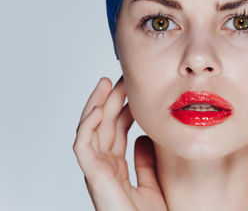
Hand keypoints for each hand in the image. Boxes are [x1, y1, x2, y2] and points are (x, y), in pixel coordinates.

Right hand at [73, 76, 166, 210]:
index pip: (114, 130)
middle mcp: (104, 165)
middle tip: (120, 79)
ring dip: (97, 104)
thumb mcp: (152, 182)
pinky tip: (97, 109)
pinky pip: (83, 147)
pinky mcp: (94, 176)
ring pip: (91, 130)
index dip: (120, 109)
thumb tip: (144, 139)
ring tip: (106, 83)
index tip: (131, 91)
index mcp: (115, 166)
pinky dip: (87, 127)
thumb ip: (145, 161)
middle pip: (103, 126)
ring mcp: (97, 170)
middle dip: (109, 100)